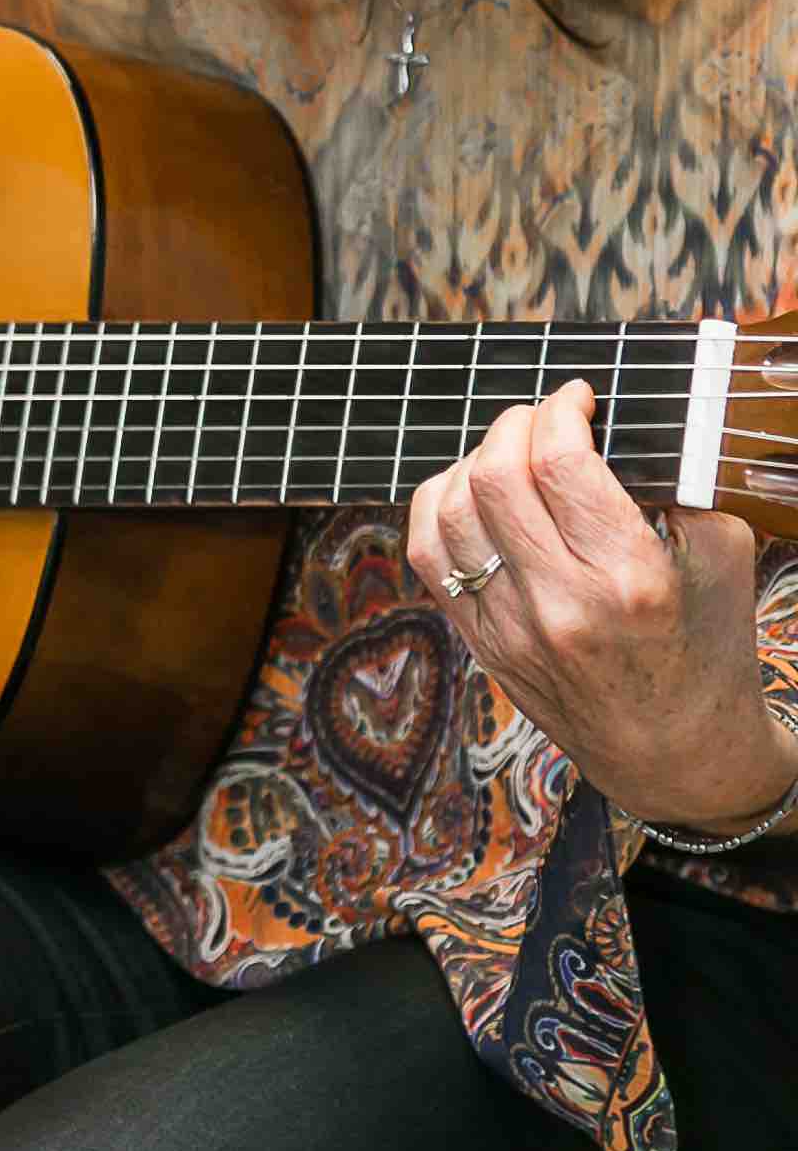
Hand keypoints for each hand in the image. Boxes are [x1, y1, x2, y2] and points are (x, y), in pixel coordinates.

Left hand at [405, 379, 788, 829]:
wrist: (675, 753)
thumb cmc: (707, 649)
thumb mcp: (723, 563)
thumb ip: (681, 485)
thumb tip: (619, 425)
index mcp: (630, 580)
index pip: (560, 463)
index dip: (560, 409)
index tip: (577, 396)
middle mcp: (560, 604)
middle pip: (495, 476)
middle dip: (514, 424)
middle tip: (542, 417)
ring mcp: (508, 626)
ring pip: (449, 508)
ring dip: (473, 459)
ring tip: (509, 451)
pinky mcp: (478, 640)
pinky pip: (427, 552)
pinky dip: (438, 504)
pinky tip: (468, 490)